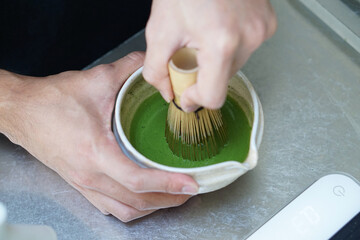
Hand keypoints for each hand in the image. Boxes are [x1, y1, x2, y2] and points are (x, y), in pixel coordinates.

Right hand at [0, 52, 197, 221]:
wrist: (22, 111)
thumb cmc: (51, 100)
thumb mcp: (95, 79)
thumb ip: (129, 68)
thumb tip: (152, 64)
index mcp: (94, 152)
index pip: (137, 180)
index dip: (168, 184)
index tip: (191, 183)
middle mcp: (89, 175)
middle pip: (136, 202)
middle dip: (168, 200)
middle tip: (191, 189)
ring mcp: (84, 184)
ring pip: (124, 210)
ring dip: (152, 207)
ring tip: (173, 196)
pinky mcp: (80, 184)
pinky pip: (110, 207)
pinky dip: (133, 207)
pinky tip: (144, 198)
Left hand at [143, 0, 276, 111]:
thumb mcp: (159, 30)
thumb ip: (156, 70)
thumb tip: (167, 92)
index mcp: (221, 43)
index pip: (213, 97)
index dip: (195, 99)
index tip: (185, 93)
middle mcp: (248, 38)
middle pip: (222, 81)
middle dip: (202, 74)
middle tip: (189, 53)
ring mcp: (261, 30)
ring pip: (234, 66)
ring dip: (215, 60)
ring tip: (203, 36)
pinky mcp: (267, 23)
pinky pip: (245, 48)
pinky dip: (229, 46)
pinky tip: (218, 28)